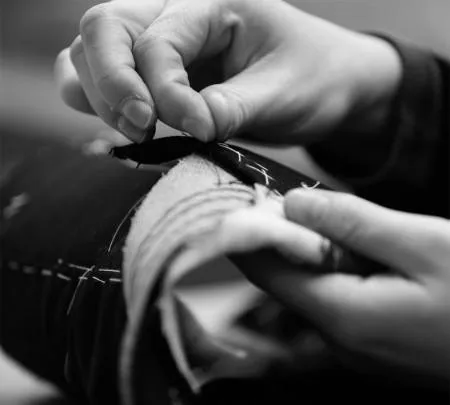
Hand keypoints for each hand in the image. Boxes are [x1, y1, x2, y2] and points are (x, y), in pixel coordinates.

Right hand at [55, 0, 400, 143]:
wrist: (325, 83)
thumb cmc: (314, 77)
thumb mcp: (284, 92)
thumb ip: (234, 109)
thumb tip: (189, 126)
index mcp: (212, 2)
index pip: (160, 43)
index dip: (169, 94)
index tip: (201, 131)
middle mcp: (177, 12)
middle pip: (105, 28)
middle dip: (114, 85)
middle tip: (144, 130)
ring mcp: (163, 40)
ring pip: (92, 51)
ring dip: (101, 96)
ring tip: (140, 132)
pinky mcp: (159, 70)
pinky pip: (102, 75)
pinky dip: (98, 100)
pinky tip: (127, 123)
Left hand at [201, 189, 449, 378]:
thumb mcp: (420, 245)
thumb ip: (351, 223)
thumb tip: (293, 203)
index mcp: (341, 316)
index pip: (264, 273)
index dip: (246, 234)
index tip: (235, 200)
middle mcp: (338, 339)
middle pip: (283, 282)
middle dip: (274, 239)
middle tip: (275, 198)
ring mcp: (356, 345)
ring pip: (308, 289)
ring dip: (304, 252)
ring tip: (308, 214)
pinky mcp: (374, 340)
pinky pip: (334, 300)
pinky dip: (329, 270)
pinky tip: (347, 247)